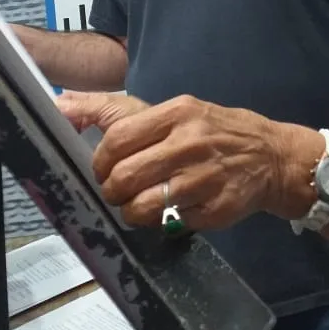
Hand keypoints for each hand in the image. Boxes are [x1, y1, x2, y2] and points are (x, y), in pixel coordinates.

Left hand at [56, 91, 317, 230]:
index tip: (104, 169)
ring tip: (141, 204)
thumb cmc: (210, 129)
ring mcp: (205, 177)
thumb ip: (112, 110)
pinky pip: (172, 223)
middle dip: (112, 191)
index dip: (101, 161)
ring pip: (143, 207)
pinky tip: (176, 207)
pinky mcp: (216, 208)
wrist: (269, 155)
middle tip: (120, 191)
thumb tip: (59, 106)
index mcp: (177, 112)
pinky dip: (166, 221)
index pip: (118, 138)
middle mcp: (191, 142)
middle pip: (125, 177)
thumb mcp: (169, 110)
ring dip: (133, 212)